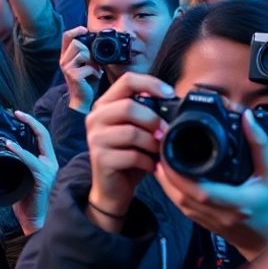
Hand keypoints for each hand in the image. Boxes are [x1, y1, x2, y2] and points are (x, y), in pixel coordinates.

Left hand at [8, 110, 58, 235]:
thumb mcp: (19, 178)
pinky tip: (9, 146)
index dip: (32, 123)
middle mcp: (50, 163)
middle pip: (43, 135)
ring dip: (25, 132)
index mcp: (45, 162)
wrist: (33, 221)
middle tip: (15, 112)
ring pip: (38, 145)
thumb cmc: (25, 201)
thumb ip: (14, 166)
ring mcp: (48, 171)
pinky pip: (31, 162)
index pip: (42, 137)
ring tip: (12, 123)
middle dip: (30, 121)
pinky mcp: (42, 179)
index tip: (18, 114)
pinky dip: (19, 152)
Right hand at [60, 26, 102, 112]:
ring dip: (93, 62)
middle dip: (89, 51)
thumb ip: (88, 52)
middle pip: (77, 43)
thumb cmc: (87, 81)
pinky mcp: (73, 75)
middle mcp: (63, 60)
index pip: (66, 37)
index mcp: (66, 56)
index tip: (85, 30)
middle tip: (94, 62)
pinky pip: (88, 66)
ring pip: (83, 53)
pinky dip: (95, 72)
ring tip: (95, 70)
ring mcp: (66, 67)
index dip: (75, 30)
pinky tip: (94, 78)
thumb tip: (96, 41)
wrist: (83, 99)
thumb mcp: (87, 63)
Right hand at [84, 73, 174, 222]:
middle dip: (154, 121)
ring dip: (152, 143)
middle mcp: (95, 118)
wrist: (113, 188)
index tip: (170, 95)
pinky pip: (131, 155)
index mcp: (106, 105)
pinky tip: (150, 166)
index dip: (151, 84)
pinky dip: (147, 161)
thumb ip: (148, 111)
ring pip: (131, 132)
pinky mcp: (99, 158)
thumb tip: (173, 99)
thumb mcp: (139, 129)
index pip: (127, 80)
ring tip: (158, 151)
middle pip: (129, 107)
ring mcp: (94, 138)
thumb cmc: (129, 154)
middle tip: (165, 133)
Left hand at [154, 109, 267, 259]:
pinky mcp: (196, 219)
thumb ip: (259, 145)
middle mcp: (215, 213)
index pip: (200, 191)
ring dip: (163, 177)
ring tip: (161, 154)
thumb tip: (247, 118)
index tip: (171, 152)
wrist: (267, 238)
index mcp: (234, 203)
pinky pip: (176, 202)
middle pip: (179, 193)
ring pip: (173, 198)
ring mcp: (203, 218)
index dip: (180, 174)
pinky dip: (168, 185)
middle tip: (161, 145)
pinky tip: (166, 171)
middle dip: (166, 170)